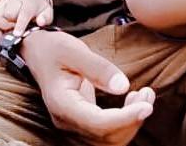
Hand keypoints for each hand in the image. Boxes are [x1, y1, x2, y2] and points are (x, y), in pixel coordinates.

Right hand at [0, 0, 51, 36]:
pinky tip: (0, 32)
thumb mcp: (47, 12)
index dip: (20, 24)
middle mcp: (15, 0)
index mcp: (29, 2)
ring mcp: (4, 2)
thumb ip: (45, 18)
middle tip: (15, 33)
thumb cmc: (39, 8)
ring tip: (7, 32)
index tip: (16, 35)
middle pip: (7, 14)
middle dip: (9, 26)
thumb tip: (40, 22)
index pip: (23, 12)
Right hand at [23, 28, 154, 145]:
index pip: (97, 124)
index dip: (125, 118)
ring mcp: (73, 126)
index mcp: (62, 105)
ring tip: (146, 94)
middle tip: (149, 94)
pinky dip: (124, 121)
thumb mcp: (73, 50)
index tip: (146, 106)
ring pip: (108, 140)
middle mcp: (66, 122)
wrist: (37, 53)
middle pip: (106, 138)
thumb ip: (98, 68)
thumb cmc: (53, 48)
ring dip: (131, 122)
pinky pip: (107, 132)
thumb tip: (124, 86)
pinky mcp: (82, 122)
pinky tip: (133, 99)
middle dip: (132, 120)